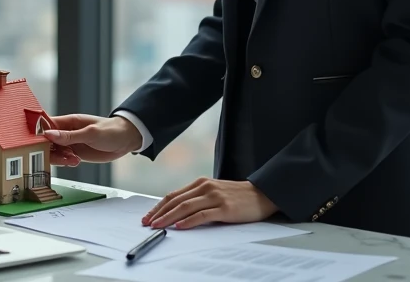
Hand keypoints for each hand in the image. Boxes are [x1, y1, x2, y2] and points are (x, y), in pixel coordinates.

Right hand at [42, 113, 142, 164]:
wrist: (126, 140)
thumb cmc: (110, 130)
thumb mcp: (90, 133)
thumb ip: (69, 136)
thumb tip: (48, 134)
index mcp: (68, 122)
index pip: (46, 125)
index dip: (38, 133)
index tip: (34, 143)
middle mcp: (66, 132)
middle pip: (47, 142)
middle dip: (50, 150)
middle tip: (60, 156)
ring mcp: (70, 144)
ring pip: (54, 152)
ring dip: (60, 158)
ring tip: (73, 160)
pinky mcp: (75, 153)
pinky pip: (63, 159)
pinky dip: (66, 162)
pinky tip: (75, 162)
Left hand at [143, 177, 277, 229]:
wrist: (262, 194)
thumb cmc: (236, 196)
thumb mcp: (213, 192)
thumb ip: (197, 198)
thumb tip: (176, 212)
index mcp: (200, 183)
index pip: (173, 195)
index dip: (158, 206)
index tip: (148, 216)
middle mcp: (205, 187)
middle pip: (176, 201)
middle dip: (159, 213)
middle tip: (148, 223)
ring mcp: (215, 197)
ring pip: (186, 207)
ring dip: (169, 217)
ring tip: (158, 225)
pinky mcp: (225, 208)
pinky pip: (203, 215)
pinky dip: (189, 220)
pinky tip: (180, 226)